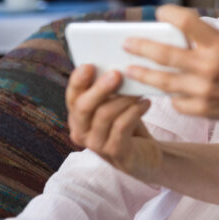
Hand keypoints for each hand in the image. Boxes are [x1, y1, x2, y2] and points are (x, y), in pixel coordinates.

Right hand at [66, 64, 160, 180]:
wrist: (145, 155)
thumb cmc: (128, 123)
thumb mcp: (116, 104)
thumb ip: (111, 89)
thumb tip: (117, 64)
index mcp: (77, 116)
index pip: (72, 96)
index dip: (78, 81)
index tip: (89, 65)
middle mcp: (81, 131)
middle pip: (84, 107)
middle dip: (100, 88)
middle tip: (117, 73)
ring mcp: (96, 144)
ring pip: (105, 115)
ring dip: (124, 99)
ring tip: (139, 90)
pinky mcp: (115, 152)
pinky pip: (122, 127)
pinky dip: (135, 111)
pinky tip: (146, 103)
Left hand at [123, 4, 218, 128]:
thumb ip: (212, 37)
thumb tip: (185, 33)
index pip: (186, 22)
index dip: (168, 14)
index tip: (160, 13)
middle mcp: (210, 66)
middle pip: (164, 53)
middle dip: (140, 47)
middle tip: (126, 43)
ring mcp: (204, 90)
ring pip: (163, 81)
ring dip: (143, 74)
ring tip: (130, 69)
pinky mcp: (204, 110)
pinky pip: (177, 101)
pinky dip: (171, 95)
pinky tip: (164, 90)